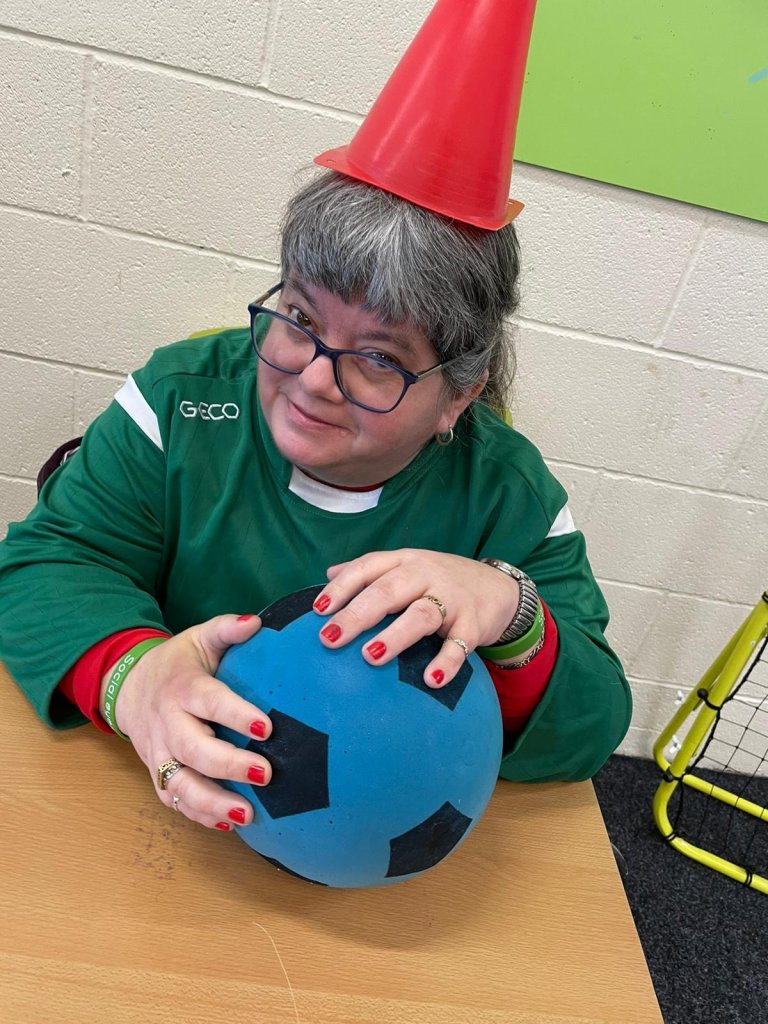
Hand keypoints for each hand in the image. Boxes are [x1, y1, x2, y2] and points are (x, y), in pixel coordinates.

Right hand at [109, 614, 272, 830]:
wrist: (128, 687)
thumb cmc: (177, 664)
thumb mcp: (198, 638)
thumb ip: (226, 630)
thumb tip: (255, 622)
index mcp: (182, 688)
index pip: (209, 702)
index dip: (236, 715)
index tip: (266, 728)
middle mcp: (168, 723)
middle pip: (193, 749)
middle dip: (228, 765)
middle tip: (266, 773)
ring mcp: (160, 753)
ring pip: (179, 783)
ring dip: (212, 802)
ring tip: (246, 814)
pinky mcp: (157, 774)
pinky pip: (174, 800)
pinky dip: (198, 815)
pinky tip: (228, 825)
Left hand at [313, 549, 519, 686]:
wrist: (498, 588)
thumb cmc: (439, 581)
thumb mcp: (406, 568)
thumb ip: (369, 571)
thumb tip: (327, 575)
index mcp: (404, 561)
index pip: (368, 568)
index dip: (342, 587)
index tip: (317, 609)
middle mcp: (426, 575)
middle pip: (388, 591)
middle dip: (357, 614)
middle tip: (329, 637)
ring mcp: (452, 598)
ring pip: (421, 614)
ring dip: (395, 636)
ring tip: (371, 656)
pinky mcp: (474, 624)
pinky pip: (459, 645)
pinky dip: (446, 662)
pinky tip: (431, 680)